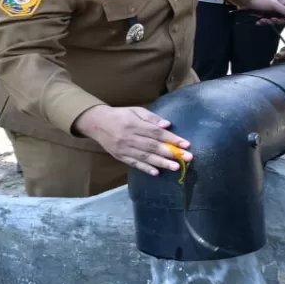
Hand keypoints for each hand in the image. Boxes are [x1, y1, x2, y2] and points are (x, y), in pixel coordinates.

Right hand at [73, 105, 191, 175]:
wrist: (97, 123)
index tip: (186, 144)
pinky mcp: (120, 157)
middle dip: (171, 153)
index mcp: (134, 124)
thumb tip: (167, 125)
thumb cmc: (120, 115)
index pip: (156, 133)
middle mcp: (130, 137)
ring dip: (162, 163)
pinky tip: (156, 172)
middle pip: (153, 146)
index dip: (172, 139)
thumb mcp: (135, 110)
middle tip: (187, 158)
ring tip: (176, 167)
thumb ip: (151, 118)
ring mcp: (124, 149)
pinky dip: (145, 168)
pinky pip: (134, 164)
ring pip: (145, 157)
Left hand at [243, 0, 284, 24]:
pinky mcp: (266, 16)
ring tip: (262, 19)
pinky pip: (268, 22)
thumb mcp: (274, 4)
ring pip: (276, 21)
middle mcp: (280, 8)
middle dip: (278, 21)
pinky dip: (263, 22)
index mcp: (284, 3)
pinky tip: (259, 21)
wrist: (247, 0)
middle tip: (272, 19)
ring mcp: (273, 12)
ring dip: (269, 22)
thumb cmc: (261, 0)